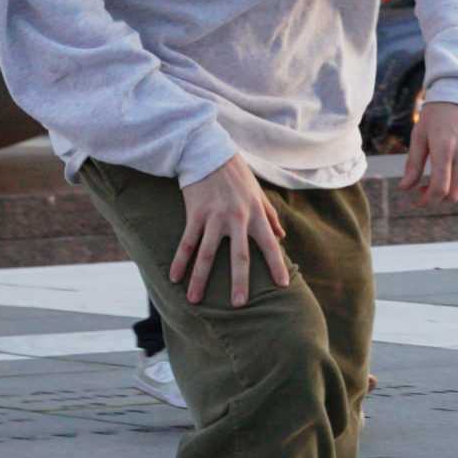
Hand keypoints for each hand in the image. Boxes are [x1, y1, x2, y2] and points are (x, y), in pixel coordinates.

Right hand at [172, 153, 290, 307]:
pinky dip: (180, 261)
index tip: (282, 285)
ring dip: (200, 279)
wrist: (208, 152)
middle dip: (239, 282)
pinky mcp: (195, 214)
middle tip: (238, 305)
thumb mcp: (258, 192)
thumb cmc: (236, 174)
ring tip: (195, 300)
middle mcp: (237, 219)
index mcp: (255, 215)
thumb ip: (270, 215)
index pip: (270, 244)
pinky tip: (174, 278)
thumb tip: (282, 236)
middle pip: (239, 256)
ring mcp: (214, 217)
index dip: (277, 264)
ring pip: (207, 254)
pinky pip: (187, 242)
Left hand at [401, 100, 457, 203]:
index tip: (417, 200)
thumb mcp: (420, 135)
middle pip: (454, 193)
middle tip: (425, 189)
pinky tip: (457, 177)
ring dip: (454, 194)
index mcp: (444, 148)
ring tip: (442, 183)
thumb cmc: (436, 114)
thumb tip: (404, 188)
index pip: (440, 188)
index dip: (427, 200)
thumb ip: (414, 164)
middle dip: (437, 198)